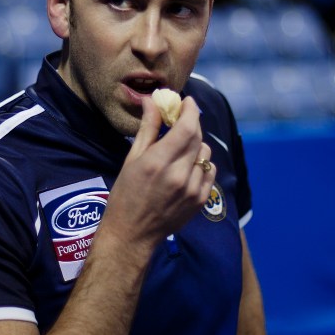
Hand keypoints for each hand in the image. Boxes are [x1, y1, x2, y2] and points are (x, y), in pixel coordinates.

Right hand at [100, 96, 213, 248]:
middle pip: (197, 137)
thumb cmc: (125, 195)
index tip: (186, 101)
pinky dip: (202, 163)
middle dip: (191, 123)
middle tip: (181, 119)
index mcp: (158, 162)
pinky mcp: (200, 200)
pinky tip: (187, 166)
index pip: (186, 127)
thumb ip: (147, 129)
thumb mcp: (131, 160)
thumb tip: (152, 101)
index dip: (190, 110)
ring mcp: (193, 189)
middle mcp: (179, 175)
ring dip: (195, 144)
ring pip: (205, 153)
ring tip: (180, 148)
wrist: (132, 234)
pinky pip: (209, 171)